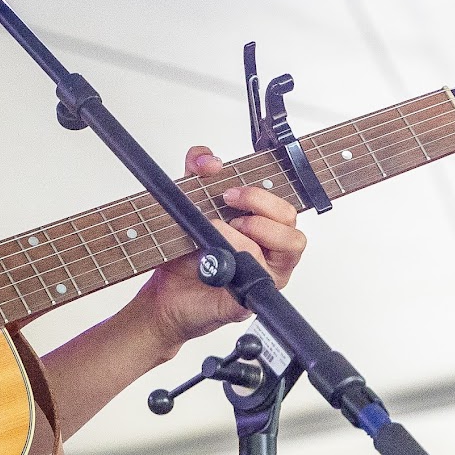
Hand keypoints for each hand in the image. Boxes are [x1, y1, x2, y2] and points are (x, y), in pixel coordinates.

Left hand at [132, 152, 308, 353]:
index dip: (262, 189)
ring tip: (221, 232)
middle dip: (260, 204)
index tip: (230, 186)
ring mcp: (267, 272)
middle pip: (290, 218)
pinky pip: (261, 275)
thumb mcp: (185, 206)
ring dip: (252, 231)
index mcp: (260, 224)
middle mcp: (270, 248)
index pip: (280, 199)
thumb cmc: (183, 254)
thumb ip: (195, 175)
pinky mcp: (255, 294)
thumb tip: (208, 159)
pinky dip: (239, 261)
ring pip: (287, 245)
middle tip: (228, 203)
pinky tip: (215, 260)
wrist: (164, 294)